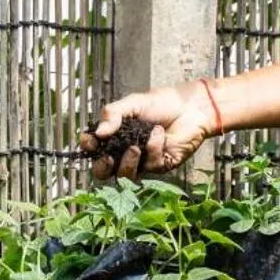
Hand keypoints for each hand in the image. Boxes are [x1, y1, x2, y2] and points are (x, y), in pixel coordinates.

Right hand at [80, 83, 217, 179]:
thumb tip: (99, 132)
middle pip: (104, 171)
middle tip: (107, 159)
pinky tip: (159, 133)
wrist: (190, 106)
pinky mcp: (161, 165)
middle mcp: (125, 151)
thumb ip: (113, 114)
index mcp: (115, 135)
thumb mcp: (133, 103)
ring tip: (135, 147)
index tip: (90, 141)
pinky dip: (153, 148)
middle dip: (102, 168)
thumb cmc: (162, 103)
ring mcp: (142, 160)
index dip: (89, 147)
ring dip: (127, 163)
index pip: (94, 147)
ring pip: (125, 175)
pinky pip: (151, 165)